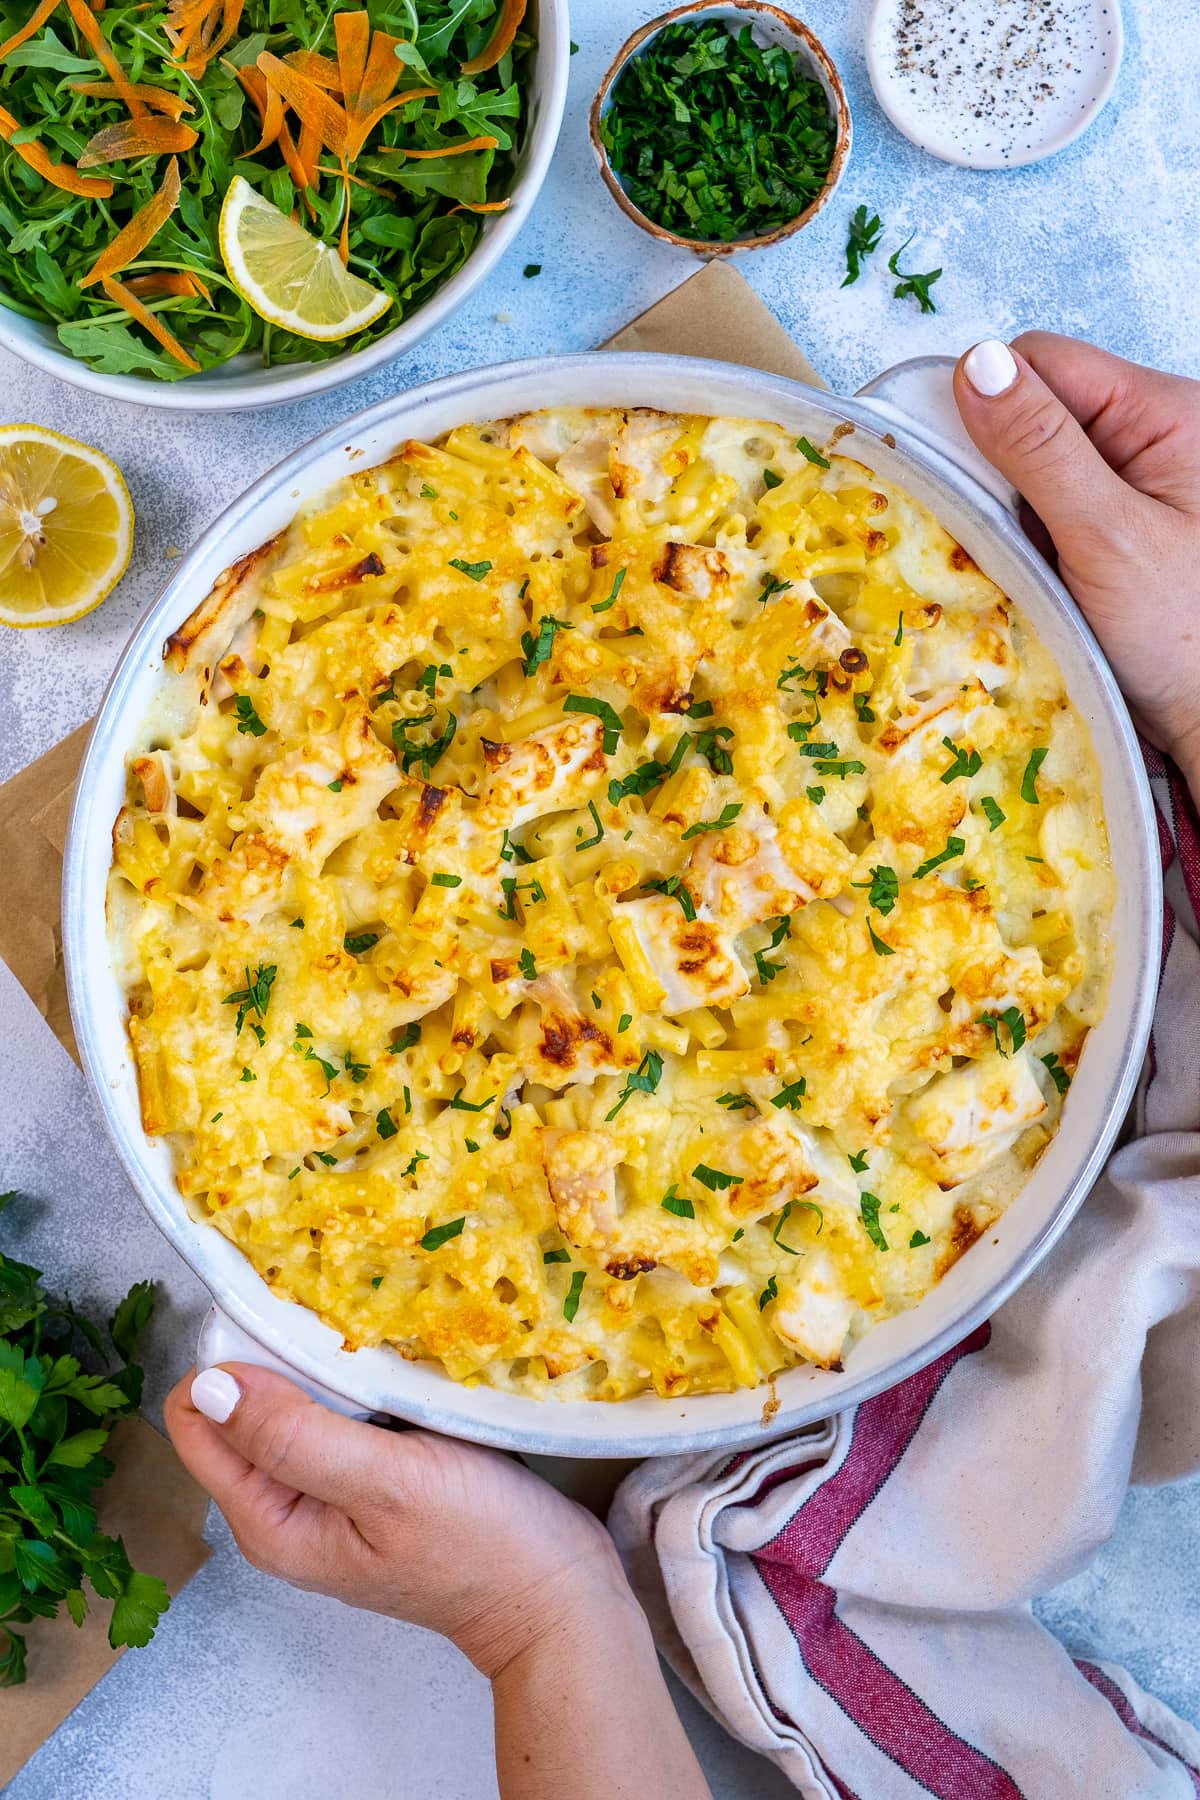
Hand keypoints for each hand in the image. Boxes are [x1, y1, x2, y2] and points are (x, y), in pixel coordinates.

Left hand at [166, 1365, 712, 1797]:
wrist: (559, 1594)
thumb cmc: (481, 1543)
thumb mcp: (388, 1484)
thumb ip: (295, 1439)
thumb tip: (207, 1387)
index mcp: (270, 1519)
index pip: (199, 1420)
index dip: (229, 1360)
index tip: (282, 1318)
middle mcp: (286, 1507)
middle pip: (241, 1408)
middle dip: (275, 1355)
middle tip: (334, 1314)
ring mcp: (329, 1492)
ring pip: (292, 1403)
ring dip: (320, 1363)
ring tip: (367, 1327)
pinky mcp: (371, 1476)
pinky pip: (338, 1411)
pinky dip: (356, 1380)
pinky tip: (392, 1358)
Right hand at [953, 333, 1199, 785]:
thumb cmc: (1185, 638)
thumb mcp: (1106, 537)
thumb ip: (1041, 447)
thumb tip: (978, 366)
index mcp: (1168, 413)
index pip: (1044, 362)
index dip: (986, 406)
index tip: (954, 472)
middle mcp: (1155, 436)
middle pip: (1036, 409)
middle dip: (997, 469)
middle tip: (995, 537)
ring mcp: (1137, 486)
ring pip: (1034, 465)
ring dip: (1009, 513)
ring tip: (1017, 567)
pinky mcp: (1118, 531)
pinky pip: (1048, 512)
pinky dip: (1026, 543)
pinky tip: (1030, 581)